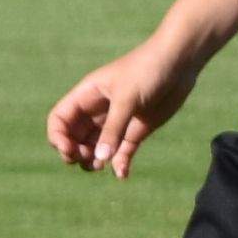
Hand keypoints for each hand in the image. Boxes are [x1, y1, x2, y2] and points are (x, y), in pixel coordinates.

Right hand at [47, 51, 191, 175]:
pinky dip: (120, 164)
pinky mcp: (136, 130)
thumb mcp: (127, 98)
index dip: (58, 137)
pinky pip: (122, 152)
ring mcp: (117, 122)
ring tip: (101, 167)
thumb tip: (98, 159)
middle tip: (88, 160)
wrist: (180, 62)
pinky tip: (122, 174)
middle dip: (75, 152)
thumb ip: (113, 129)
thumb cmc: (148, 71)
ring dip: (94, 161)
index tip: (69, 150)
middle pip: (73, 137)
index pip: (60, 120)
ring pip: (95, 148)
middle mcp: (97, 111)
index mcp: (86, 96)